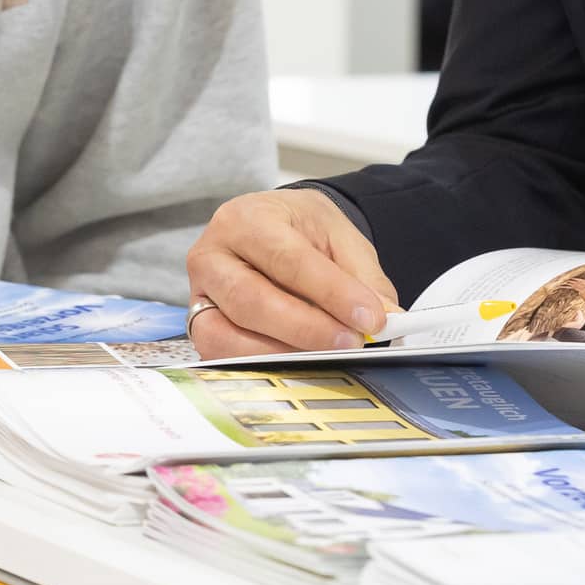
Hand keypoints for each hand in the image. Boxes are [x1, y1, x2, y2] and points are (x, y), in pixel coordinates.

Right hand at [185, 188, 400, 356]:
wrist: (273, 227)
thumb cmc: (299, 229)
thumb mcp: (338, 235)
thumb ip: (362, 276)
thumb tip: (384, 317)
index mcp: (246, 219)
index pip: (287, 260)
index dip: (330, 293)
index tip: (369, 317)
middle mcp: (212, 254)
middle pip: (252, 300)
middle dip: (307, 329)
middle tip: (352, 341)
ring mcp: (200, 294)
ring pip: (229, 335)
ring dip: (283, 353)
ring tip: (328, 355)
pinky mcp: (200, 325)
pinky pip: (221, 354)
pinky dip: (260, 365)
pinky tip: (297, 363)